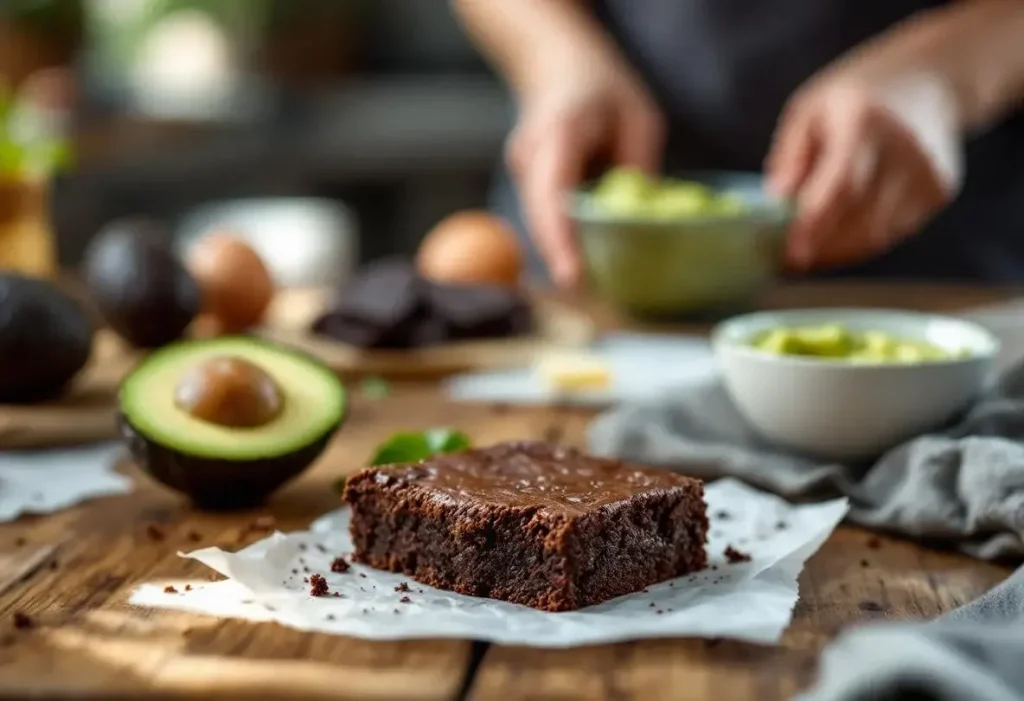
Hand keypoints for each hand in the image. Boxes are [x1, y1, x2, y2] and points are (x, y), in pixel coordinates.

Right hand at [507, 59, 664, 285]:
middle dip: (561, 256)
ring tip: (589, 282)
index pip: (552, 192)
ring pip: (540, 222)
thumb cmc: (602, 88)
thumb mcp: (638, 119)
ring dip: (562, 251)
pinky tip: (583, 257)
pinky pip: (544, 218)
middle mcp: (531, 156)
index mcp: (559, 132)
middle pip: (540, 217)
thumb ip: (638, 166)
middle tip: (591, 294)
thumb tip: (644, 222)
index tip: (571, 276)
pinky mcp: (529, 185)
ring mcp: (524, 172)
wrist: (557, 67)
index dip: (560, 238)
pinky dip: (562, 238)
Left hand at [767, 66, 961, 270]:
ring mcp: (927, 172)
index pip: (841, 185)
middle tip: (789, 258)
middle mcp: (904, 148)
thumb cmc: (858, 94)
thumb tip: (775, 199)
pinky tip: (843, 230)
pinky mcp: (939, 191)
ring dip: (839, 249)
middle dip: (820, 246)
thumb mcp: (811, 108)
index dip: (815, 224)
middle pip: (860, 217)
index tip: (789, 253)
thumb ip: (790, 153)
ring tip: (811, 247)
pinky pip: (893, 231)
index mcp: (865, 120)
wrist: (933, 79)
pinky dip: (863, 239)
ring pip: (877, 234)